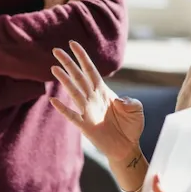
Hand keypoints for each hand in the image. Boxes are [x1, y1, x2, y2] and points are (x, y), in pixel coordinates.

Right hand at [49, 40, 143, 162]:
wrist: (127, 147)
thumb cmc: (131, 126)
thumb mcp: (136, 109)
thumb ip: (130, 101)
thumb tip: (119, 100)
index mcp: (104, 91)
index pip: (90, 70)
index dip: (82, 57)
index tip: (72, 44)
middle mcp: (93, 98)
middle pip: (78, 77)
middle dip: (68, 63)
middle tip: (56, 50)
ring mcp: (88, 111)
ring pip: (74, 92)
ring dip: (64, 80)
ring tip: (54, 68)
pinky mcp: (85, 126)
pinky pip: (72, 115)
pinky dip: (63, 108)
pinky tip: (54, 100)